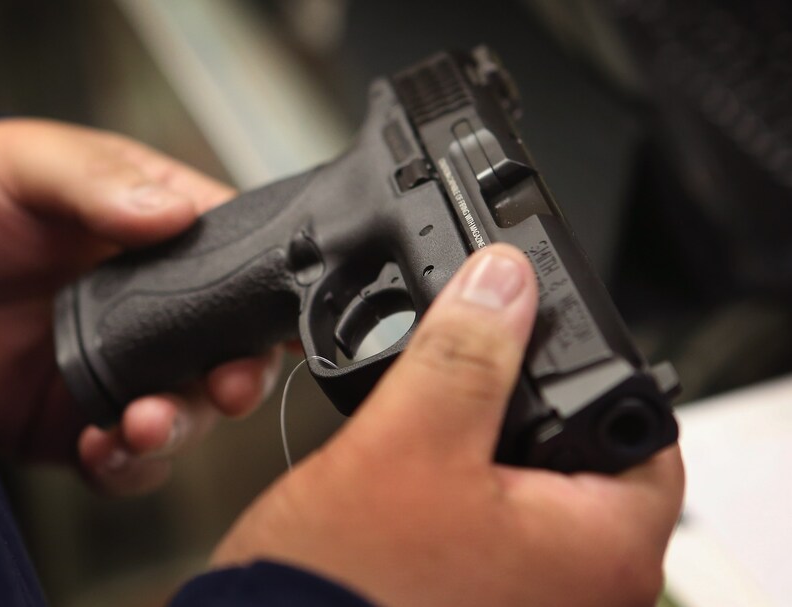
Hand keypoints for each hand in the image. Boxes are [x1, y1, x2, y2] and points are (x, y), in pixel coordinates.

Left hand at [0, 118, 280, 493]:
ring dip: (179, 429)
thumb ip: (100, 184)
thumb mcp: (36, 164)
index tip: (284, 332)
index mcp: (171, 241)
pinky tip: (100, 447)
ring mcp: (126, 368)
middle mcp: (161, 312)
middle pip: (231, 355)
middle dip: (238, 381)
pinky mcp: (82, 416)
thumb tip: (171, 210)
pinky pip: (124, 458)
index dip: (273, 305)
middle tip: (225, 387)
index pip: (247, 271)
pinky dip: (124, 465)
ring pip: (187, 416)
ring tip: (143, 424)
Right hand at [212, 244, 683, 605]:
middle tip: (482, 371)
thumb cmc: (346, 585)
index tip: (542, 339)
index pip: (643, 430)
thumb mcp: (407, 443)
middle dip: (531, 404)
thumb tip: (503, 280)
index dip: (593, 368)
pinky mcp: (483, 598)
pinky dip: (472, 484)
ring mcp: (531, 599)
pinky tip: (428, 465)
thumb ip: (464, 355)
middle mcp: (582, 590)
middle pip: (586, 456)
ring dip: (493, 444)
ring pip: (535, 488)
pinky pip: (499, 523)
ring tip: (446, 416)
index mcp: (599, 553)